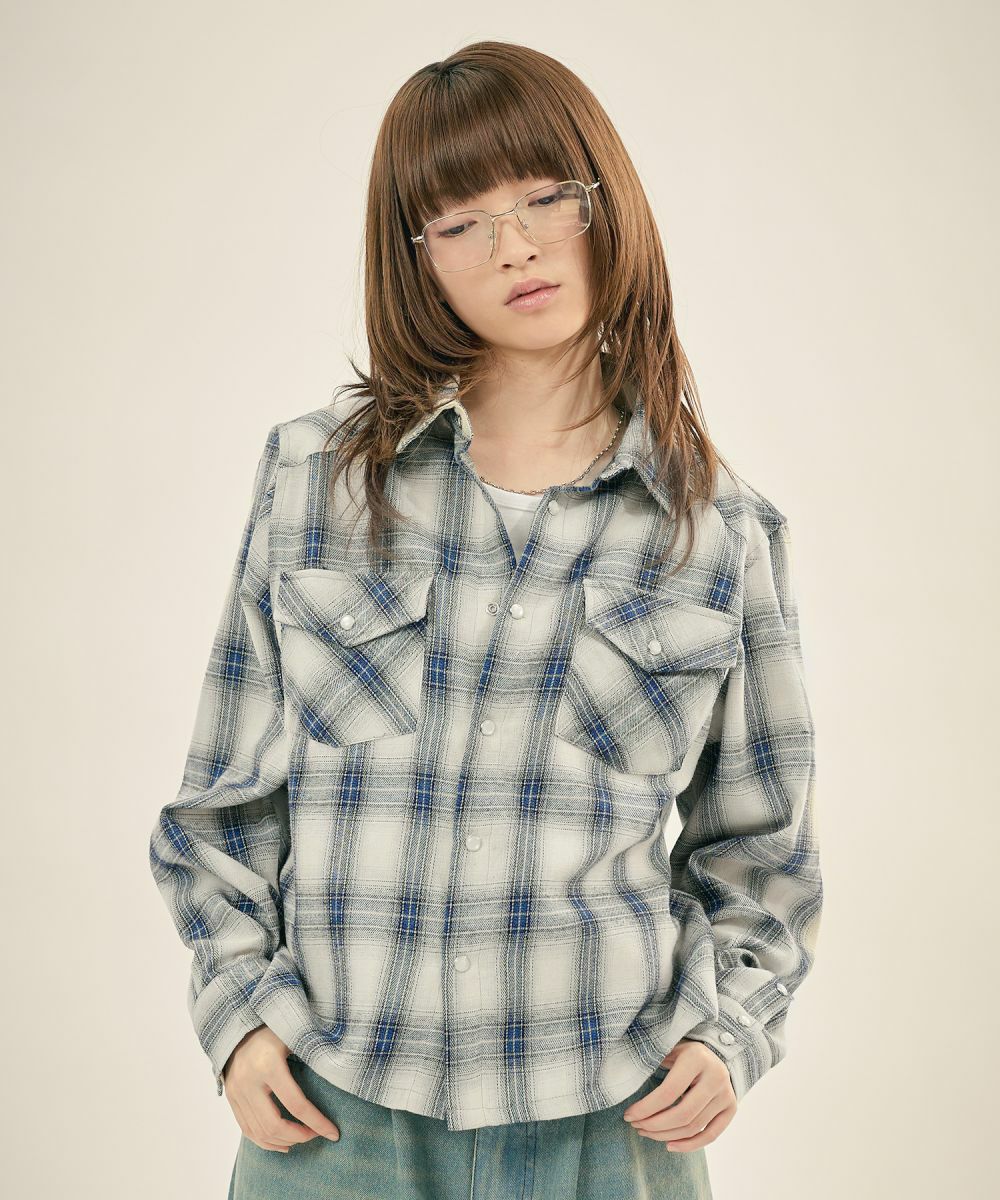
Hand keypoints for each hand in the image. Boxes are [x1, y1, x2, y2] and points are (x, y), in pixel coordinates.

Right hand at [221, 1026, 340, 1151]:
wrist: (240, 1022)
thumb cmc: (274, 1026)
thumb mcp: (296, 1033)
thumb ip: (314, 1051)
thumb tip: (341, 1070)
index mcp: (268, 1065)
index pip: (296, 1105)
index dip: (317, 1122)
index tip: (334, 1133)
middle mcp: (248, 1081)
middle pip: (274, 1125)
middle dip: (300, 1136)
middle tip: (317, 1134)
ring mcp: (236, 1092)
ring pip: (259, 1132)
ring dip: (284, 1141)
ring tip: (304, 1139)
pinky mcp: (231, 1098)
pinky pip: (246, 1129)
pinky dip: (265, 1142)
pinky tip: (282, 1143)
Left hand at [621, 1038, 736, 1151]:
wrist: (714, 1053)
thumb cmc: (682, 1052)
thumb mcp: (668, 1048)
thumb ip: (651, 1060)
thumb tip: (624, 1079)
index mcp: (697, 1058)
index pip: (668, 1092)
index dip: (646, 1108)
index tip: (628, 1115)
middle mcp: (716, 1076)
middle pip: (682, 1114)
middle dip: (654, 1125)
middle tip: (636, 1126)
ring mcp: (727, 1094)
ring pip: (693, 1127)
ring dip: (666, 1135)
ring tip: (646, 1132)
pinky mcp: (731, 1108)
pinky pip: (710, 1135)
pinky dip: (689, 1145)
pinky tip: (669, 1145)